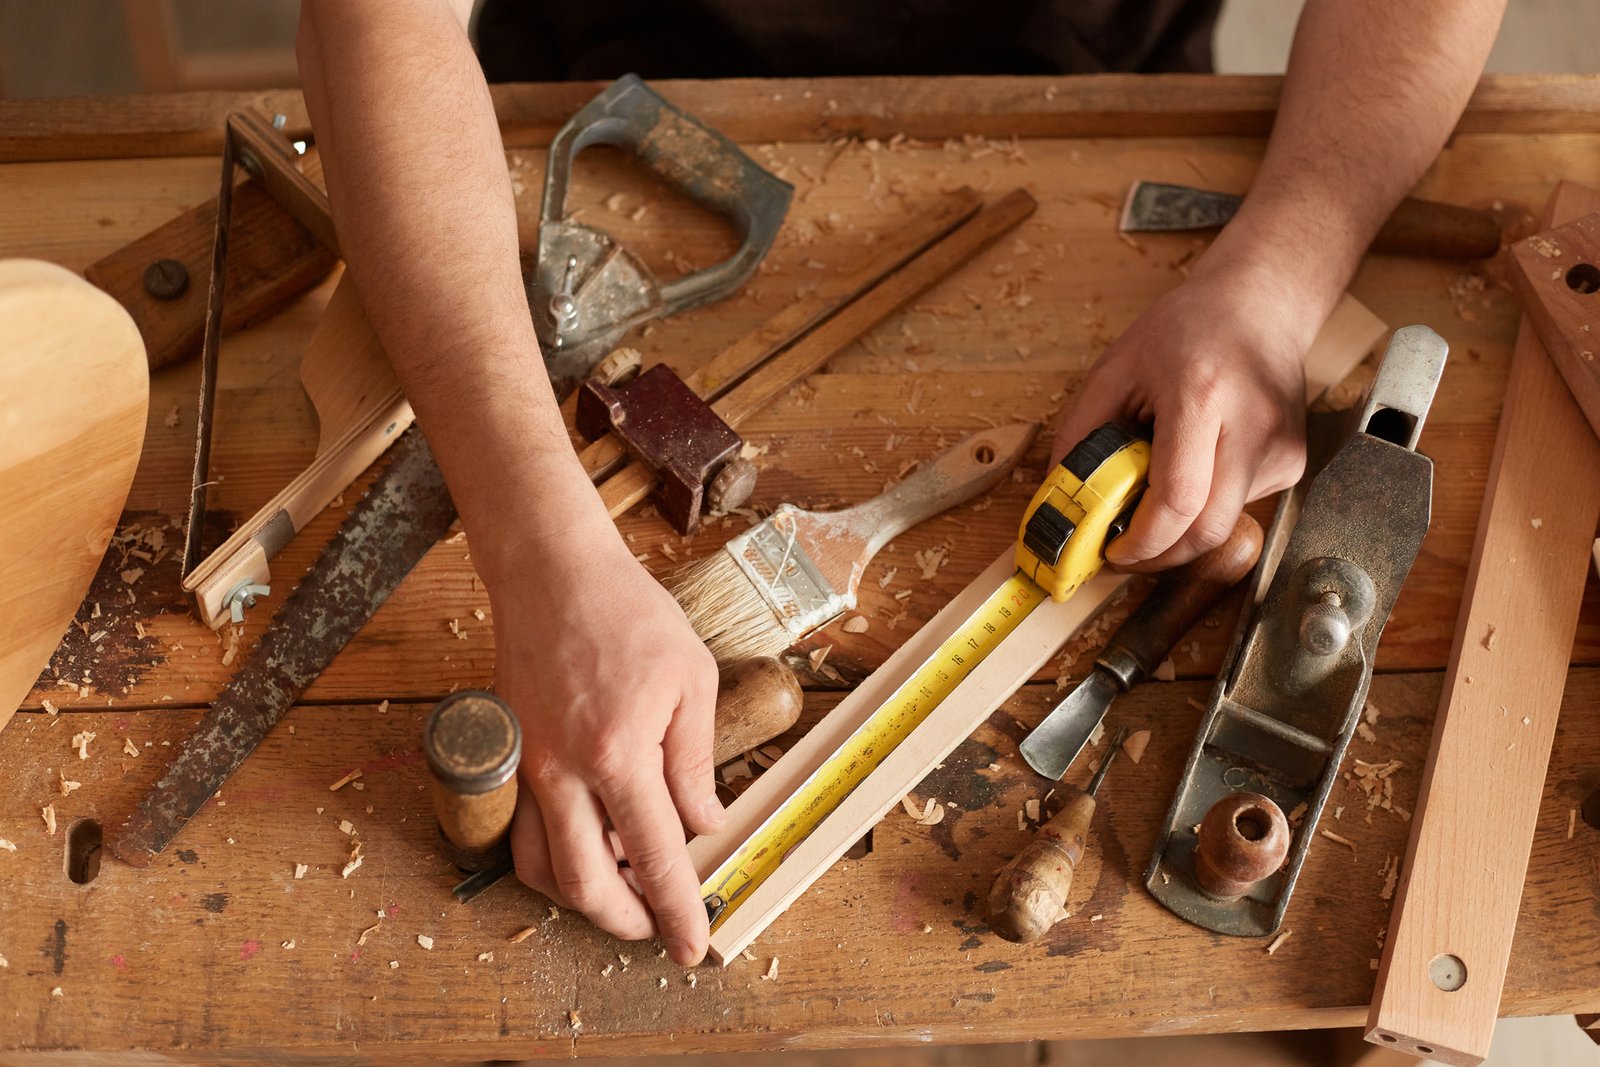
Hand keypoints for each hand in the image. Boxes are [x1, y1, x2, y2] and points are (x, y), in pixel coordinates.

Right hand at [487, 528, 722, 964]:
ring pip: (538, 868)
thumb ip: (696, 763)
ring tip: (623, 888)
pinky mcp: (509, 756)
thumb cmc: (627, 614)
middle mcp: (563, 772)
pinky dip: (550, 857)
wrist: (552, 572)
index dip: (675, 911)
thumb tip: (702, 825)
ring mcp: (526, 767)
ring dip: (580, 896)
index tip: (692, 946)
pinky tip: (586, 843)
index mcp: (619, 754)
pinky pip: (520, 830)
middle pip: (584, 885)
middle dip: (623, 920)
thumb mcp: (691, 681)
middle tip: (655, 926)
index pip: (655, 857)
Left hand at [1052, 261, 1315, 571]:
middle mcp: (1251, 426)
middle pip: (1207, 531)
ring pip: (1224, 526)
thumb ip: (1080, 434)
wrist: (1260, 304)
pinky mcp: (1292, 462)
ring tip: (1155, 491)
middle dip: (1159, 555)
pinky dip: (1206, 505)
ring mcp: (1280, 448)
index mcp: (1201, 396)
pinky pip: (1239, 508)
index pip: (1178, 499)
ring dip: (1181, 529)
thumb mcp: (1115, 368)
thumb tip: (1059, 498)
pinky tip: (1196, 466)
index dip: (1142, 542)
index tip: (1111, 552)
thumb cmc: (1185, 330)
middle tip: (1123, 551)